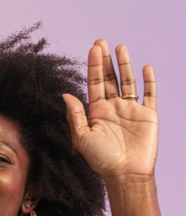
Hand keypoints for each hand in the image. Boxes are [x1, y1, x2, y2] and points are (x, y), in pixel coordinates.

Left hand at [64, 41, 157, 182]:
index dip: (93, 66)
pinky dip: (148, 81)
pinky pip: (149, 94)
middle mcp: (113, 108)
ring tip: (120, 48)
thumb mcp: (82, 137)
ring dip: (125, 65)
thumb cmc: (101, 159)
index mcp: (96, 112)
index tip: (93, 49)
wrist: (126, 173)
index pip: (94, 83)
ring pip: (128, 82)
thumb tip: (65, 94)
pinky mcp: (148, 114)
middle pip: (110, 78)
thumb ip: (75, 115)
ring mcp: (131, 110)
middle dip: (105, 60)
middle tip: (101, 42)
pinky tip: (145, 68)